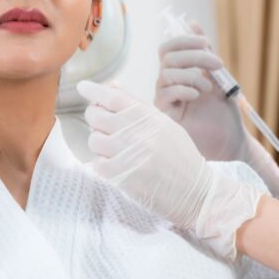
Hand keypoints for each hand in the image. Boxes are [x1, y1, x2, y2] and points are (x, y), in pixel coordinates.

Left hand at [77, 80, 261, 261]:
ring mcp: (129, 156)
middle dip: (95, 117)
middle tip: (103, 124)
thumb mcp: (165, 125)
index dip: (94, 90)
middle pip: (97, 116)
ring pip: (94, 140)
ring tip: (115, 149)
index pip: (114, 98)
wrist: (196, 192)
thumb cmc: (181, 156)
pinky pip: (97, 164)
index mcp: (150, 118)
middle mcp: (138, 133)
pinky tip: (118, 166)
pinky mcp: (122, 178)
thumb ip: (138, 105)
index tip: (82, 86)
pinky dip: (103, 164)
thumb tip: (112, 86)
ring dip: (99, 144)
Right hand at [155, 27, 278, 198]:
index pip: (168, 48)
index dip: (184, 40)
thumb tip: (191, 23)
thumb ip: (204, 52)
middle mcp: (167, 84)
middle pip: (167, 57)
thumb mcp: (218, 76)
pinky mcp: (164, 116)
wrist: (230, 140)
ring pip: (166, 74)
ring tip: (208, 87)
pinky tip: (197, 95)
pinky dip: (183, 89)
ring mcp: (164, 100)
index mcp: (179, 72)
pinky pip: (164, 94)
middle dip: (194, 56)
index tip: (207, 44)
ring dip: (191, 75)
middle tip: (217, 64)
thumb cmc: (223, 111)